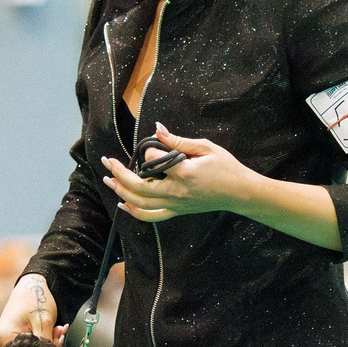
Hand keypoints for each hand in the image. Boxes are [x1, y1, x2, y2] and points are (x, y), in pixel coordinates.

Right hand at [0, 274, 58, 345]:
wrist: (33, 284)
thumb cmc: (36, 298)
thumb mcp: (44, 322)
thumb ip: (46, 344)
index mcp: (3, 337)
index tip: (58, 346)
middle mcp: (1, 342)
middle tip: (60, 333)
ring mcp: (6, 340)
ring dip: (48, 343)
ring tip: (57, 328)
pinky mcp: (14, 338)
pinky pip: (31, 345)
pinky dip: (44, 340)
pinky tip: (52, 330)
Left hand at [102, 124, 256, 222]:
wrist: (240, 193)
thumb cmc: (226, 167)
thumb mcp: (206, 148)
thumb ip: (179, 141)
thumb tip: (157, 130)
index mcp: (184, 174)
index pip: (154, 161)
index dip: (149, 151)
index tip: (151, 145)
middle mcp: (176, 192)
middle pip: (139, 187)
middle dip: (119, 173)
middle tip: (107, 162)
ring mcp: (175, 205)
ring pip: (141, 203)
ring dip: (121, 191)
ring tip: (108, 180)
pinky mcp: (177, 211)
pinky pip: (151, 216)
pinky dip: (134, 212)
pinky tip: (123, 203)